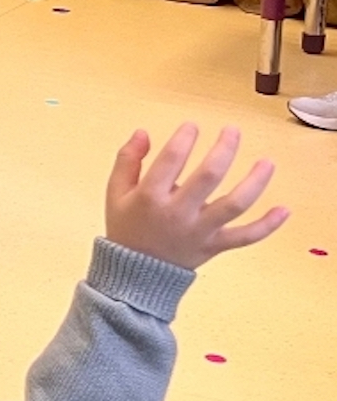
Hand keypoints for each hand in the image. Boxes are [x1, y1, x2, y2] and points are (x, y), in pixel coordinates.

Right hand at [104, 124, 287, 269]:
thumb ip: (127, 160)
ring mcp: (200, 231)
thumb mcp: (116, 191)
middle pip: (208, 177)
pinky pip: (245, 237)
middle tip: (233, 131)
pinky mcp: (215, 246)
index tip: (192, 127)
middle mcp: (178, 212)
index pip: (171, 159)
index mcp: (151, 196)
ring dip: (254, 183)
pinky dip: (267, 225)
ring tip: (267, 162)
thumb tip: (144, 132)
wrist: (136, 274)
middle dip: (224, 150)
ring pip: (234, 205)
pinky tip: (284, 210)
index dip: (184, 139)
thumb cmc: (127, 226)